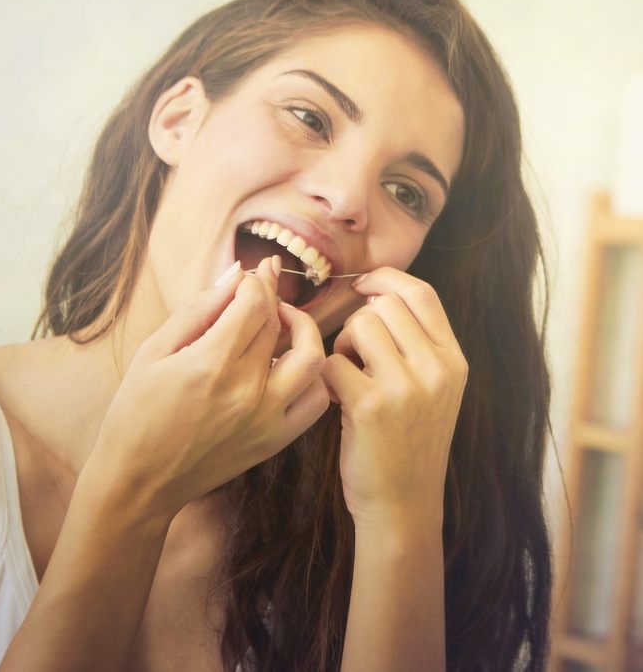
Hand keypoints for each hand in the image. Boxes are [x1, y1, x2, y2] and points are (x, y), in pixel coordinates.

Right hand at [91, 257, 329, 517]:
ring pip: (311, 357)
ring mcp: (265, 418)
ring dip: (303, 330)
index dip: (256, 281)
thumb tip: (237, 273)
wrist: (138, 482)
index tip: (250, 276)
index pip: (255, 302)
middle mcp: (245, 390)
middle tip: (262, 288)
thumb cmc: (136, 412)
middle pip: (278, 324)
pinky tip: (289, 365)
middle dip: (272, 295)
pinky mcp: (274, 440)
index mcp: (210, 363)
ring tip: (282, 323)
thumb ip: (199, 309)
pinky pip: (315, 400)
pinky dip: (312, 376)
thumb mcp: (153, 351)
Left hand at [321, 268, 467, 528]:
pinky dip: (328, 375)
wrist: (404, 504)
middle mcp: (436, 369)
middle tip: (355, 355)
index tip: (363, 285)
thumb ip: (418, 345)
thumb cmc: (411, 442)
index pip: (423, 293)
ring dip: (342, 346)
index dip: (387, 278)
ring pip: (359, 326)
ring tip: (349, 376)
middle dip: (359, 321)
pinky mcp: (371, 406)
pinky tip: (338, 398)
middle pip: (384, 305)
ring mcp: (406, 387)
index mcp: (454, 360)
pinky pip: (333, 360)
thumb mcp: (435, 390)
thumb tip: (376, 295)